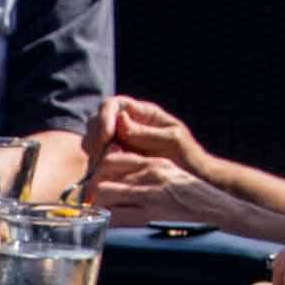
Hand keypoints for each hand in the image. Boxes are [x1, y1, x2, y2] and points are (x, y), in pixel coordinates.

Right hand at [85, 96, 208, 177]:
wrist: (191, 179)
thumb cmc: (187, 156)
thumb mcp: (172, 140)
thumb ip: (146, 131)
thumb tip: (120, 119)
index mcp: (142, 114)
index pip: (113, 104)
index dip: (104, 117)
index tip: (106, 136)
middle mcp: (126, 126)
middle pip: (96, 122)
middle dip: (95, 139)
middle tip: (100, 158)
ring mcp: (118, 145)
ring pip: (92, 142)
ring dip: (93, 155)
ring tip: (102, 171)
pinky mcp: (114, 163)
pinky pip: (97, 162)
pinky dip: (95, 169)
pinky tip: (103, 179)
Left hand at [88, 149, 235, 228]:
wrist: (220, 213)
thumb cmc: (195, 200)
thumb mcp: (172, 177)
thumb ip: (148, 174)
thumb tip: (120, 177)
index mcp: (156, 162)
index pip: (113, 158)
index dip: (99, 172)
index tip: (96, 186)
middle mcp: (151, 174)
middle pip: (103, 174)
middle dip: (93, 190)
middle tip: (92, 203)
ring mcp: (150, 194)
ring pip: (105, 194)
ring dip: (98, 206)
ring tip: (99, 216)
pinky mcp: (150, 216)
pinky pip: (115, 217)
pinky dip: (106, 223)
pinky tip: (108, 228)